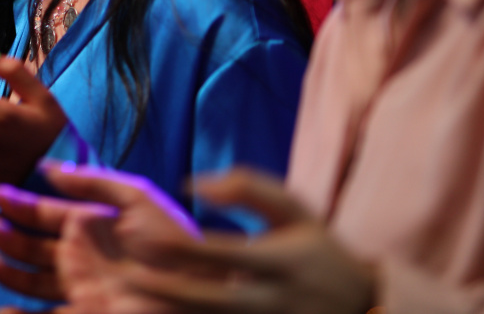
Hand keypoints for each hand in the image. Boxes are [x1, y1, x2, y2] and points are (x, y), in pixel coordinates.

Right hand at [0, 163, 199, 312]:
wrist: (201, 293)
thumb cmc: (177, 245)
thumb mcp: (138, 200)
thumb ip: (94, 182)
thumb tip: (50, 167)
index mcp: (94, 226)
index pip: (47, 212)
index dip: (20, 203)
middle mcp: (82, 256)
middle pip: (33, 245)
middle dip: (6, 235)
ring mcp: (81, 288)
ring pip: (32, 279)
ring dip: (6, 269)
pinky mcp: (83, 313)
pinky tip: (1, 309)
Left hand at [127, 169, 375, 313]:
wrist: (363, 307)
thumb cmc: (317, 250)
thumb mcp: (294, 210)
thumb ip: (248, 188)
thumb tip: (193, 182)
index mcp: (276, 262)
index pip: (216, 254)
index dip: (173, 245)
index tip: (133, 232)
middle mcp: (269, 300)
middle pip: (203, 299)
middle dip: (159, 288)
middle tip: (120, 275)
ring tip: (125, 302)